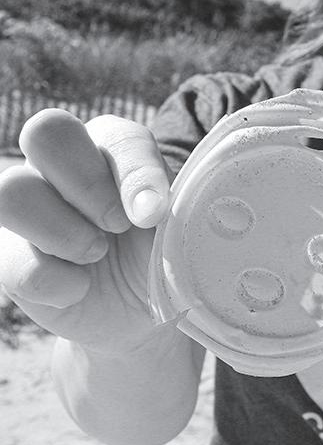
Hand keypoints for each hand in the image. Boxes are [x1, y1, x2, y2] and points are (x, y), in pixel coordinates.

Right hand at [0, 109, 171, 354]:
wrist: (143, 313)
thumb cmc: (165, 256)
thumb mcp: (183, 232)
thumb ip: (178, 210)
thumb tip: (152, 209)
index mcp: (114, 148)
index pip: (119, 136)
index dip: (136, 173)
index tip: (154, 216)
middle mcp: (61, 166)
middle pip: (46, 132)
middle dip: (86, 182)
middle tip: (118, 225)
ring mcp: (28, 209)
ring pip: (11, 189)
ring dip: (62, 230)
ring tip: (97, 254)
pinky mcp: (9, 257)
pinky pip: (10, 258)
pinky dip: (54, 281)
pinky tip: (80, 289)